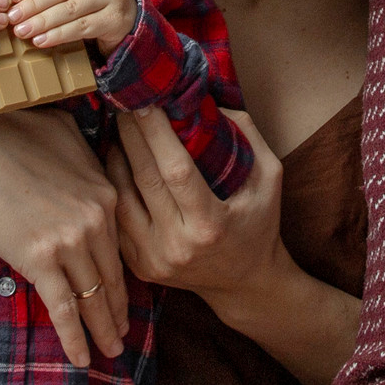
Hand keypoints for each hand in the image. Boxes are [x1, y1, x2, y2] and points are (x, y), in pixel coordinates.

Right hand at [0, 108, 127, 366]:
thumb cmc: (7, 134)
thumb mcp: (62, 130)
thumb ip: (88, 152)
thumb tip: (99, 153)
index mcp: (105, 192)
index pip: (120, 243)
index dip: (123, 273)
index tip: (126, 293)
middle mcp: (96, 220)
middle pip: (112, 276)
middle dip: (119, 309)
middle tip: (123, 332)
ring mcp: (70, 242)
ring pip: (93, 297)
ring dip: (102, 329)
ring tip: (110, 350)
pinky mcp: (40, 260)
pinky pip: (63, 308)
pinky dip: (74, 336)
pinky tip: (82, 358)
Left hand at [10, 0, 135, 52]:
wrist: (128, 17)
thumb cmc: (92, 2)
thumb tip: (16, 1)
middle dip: (34, 4)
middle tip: (13, 18)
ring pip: (71, 9)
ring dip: (43, 21)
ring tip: (23, 31)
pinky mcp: (114, 19)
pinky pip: (82, 27)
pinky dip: (59, 35)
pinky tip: (42, 41)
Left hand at [109, 106, 288, 307]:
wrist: (246, 285)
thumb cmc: (259, 225)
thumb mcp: (270, 178)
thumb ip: (248, 136)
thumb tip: (210, 99)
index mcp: (211, 225)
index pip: (176, 171)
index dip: (156, 134)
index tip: (145, 101)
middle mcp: (178, 245)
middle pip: (144, 180)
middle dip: (130, 137)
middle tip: (123, 103)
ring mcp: (154, 259)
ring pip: (122, 200)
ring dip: (115, 160)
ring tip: (117, 131)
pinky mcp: (140, 267)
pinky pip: (118, 220)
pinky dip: (114, 188)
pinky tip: (116, 164)